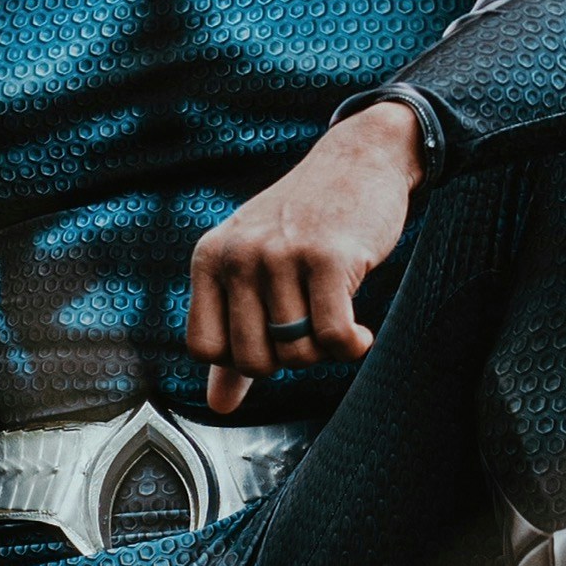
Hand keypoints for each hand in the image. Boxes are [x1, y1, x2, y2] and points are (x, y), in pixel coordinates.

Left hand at [188, 101, 426, 414]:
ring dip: (324, 351)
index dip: (242, 357)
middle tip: (311, 331)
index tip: (272, 336)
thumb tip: (219, 405)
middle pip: (253, 359)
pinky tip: (361, 333)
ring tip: (336, 319)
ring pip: (295, 352)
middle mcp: (239, 255)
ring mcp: (281, 254)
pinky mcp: (328, 257)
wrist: (359, 159)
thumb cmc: (306, 221)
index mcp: (211, 257)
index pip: (205, 348)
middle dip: (288, 359)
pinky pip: (333, 337)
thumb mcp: (256, 268)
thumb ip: (234, 335)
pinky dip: (351, 347)